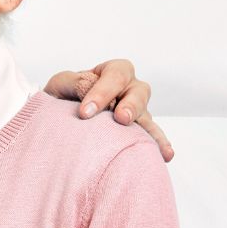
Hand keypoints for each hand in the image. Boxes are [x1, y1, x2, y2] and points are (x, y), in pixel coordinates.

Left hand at [45, 59, 173, 161]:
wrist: (61, 117)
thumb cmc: (63, 96)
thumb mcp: (61, 84)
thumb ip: (72, 81)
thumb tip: (85, 86)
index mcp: (112, 72)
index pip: (115, 75)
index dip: (103, 92)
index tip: (85, 113)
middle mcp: (129, 89)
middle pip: (138, 92)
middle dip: (131, 105)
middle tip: (121, 119)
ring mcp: (137, 110)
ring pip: (147, 116)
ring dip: (150, 129)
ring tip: (151, 144)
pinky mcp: (138, 130)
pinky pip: (150, 136)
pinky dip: (158, 145)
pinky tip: (165, 155)